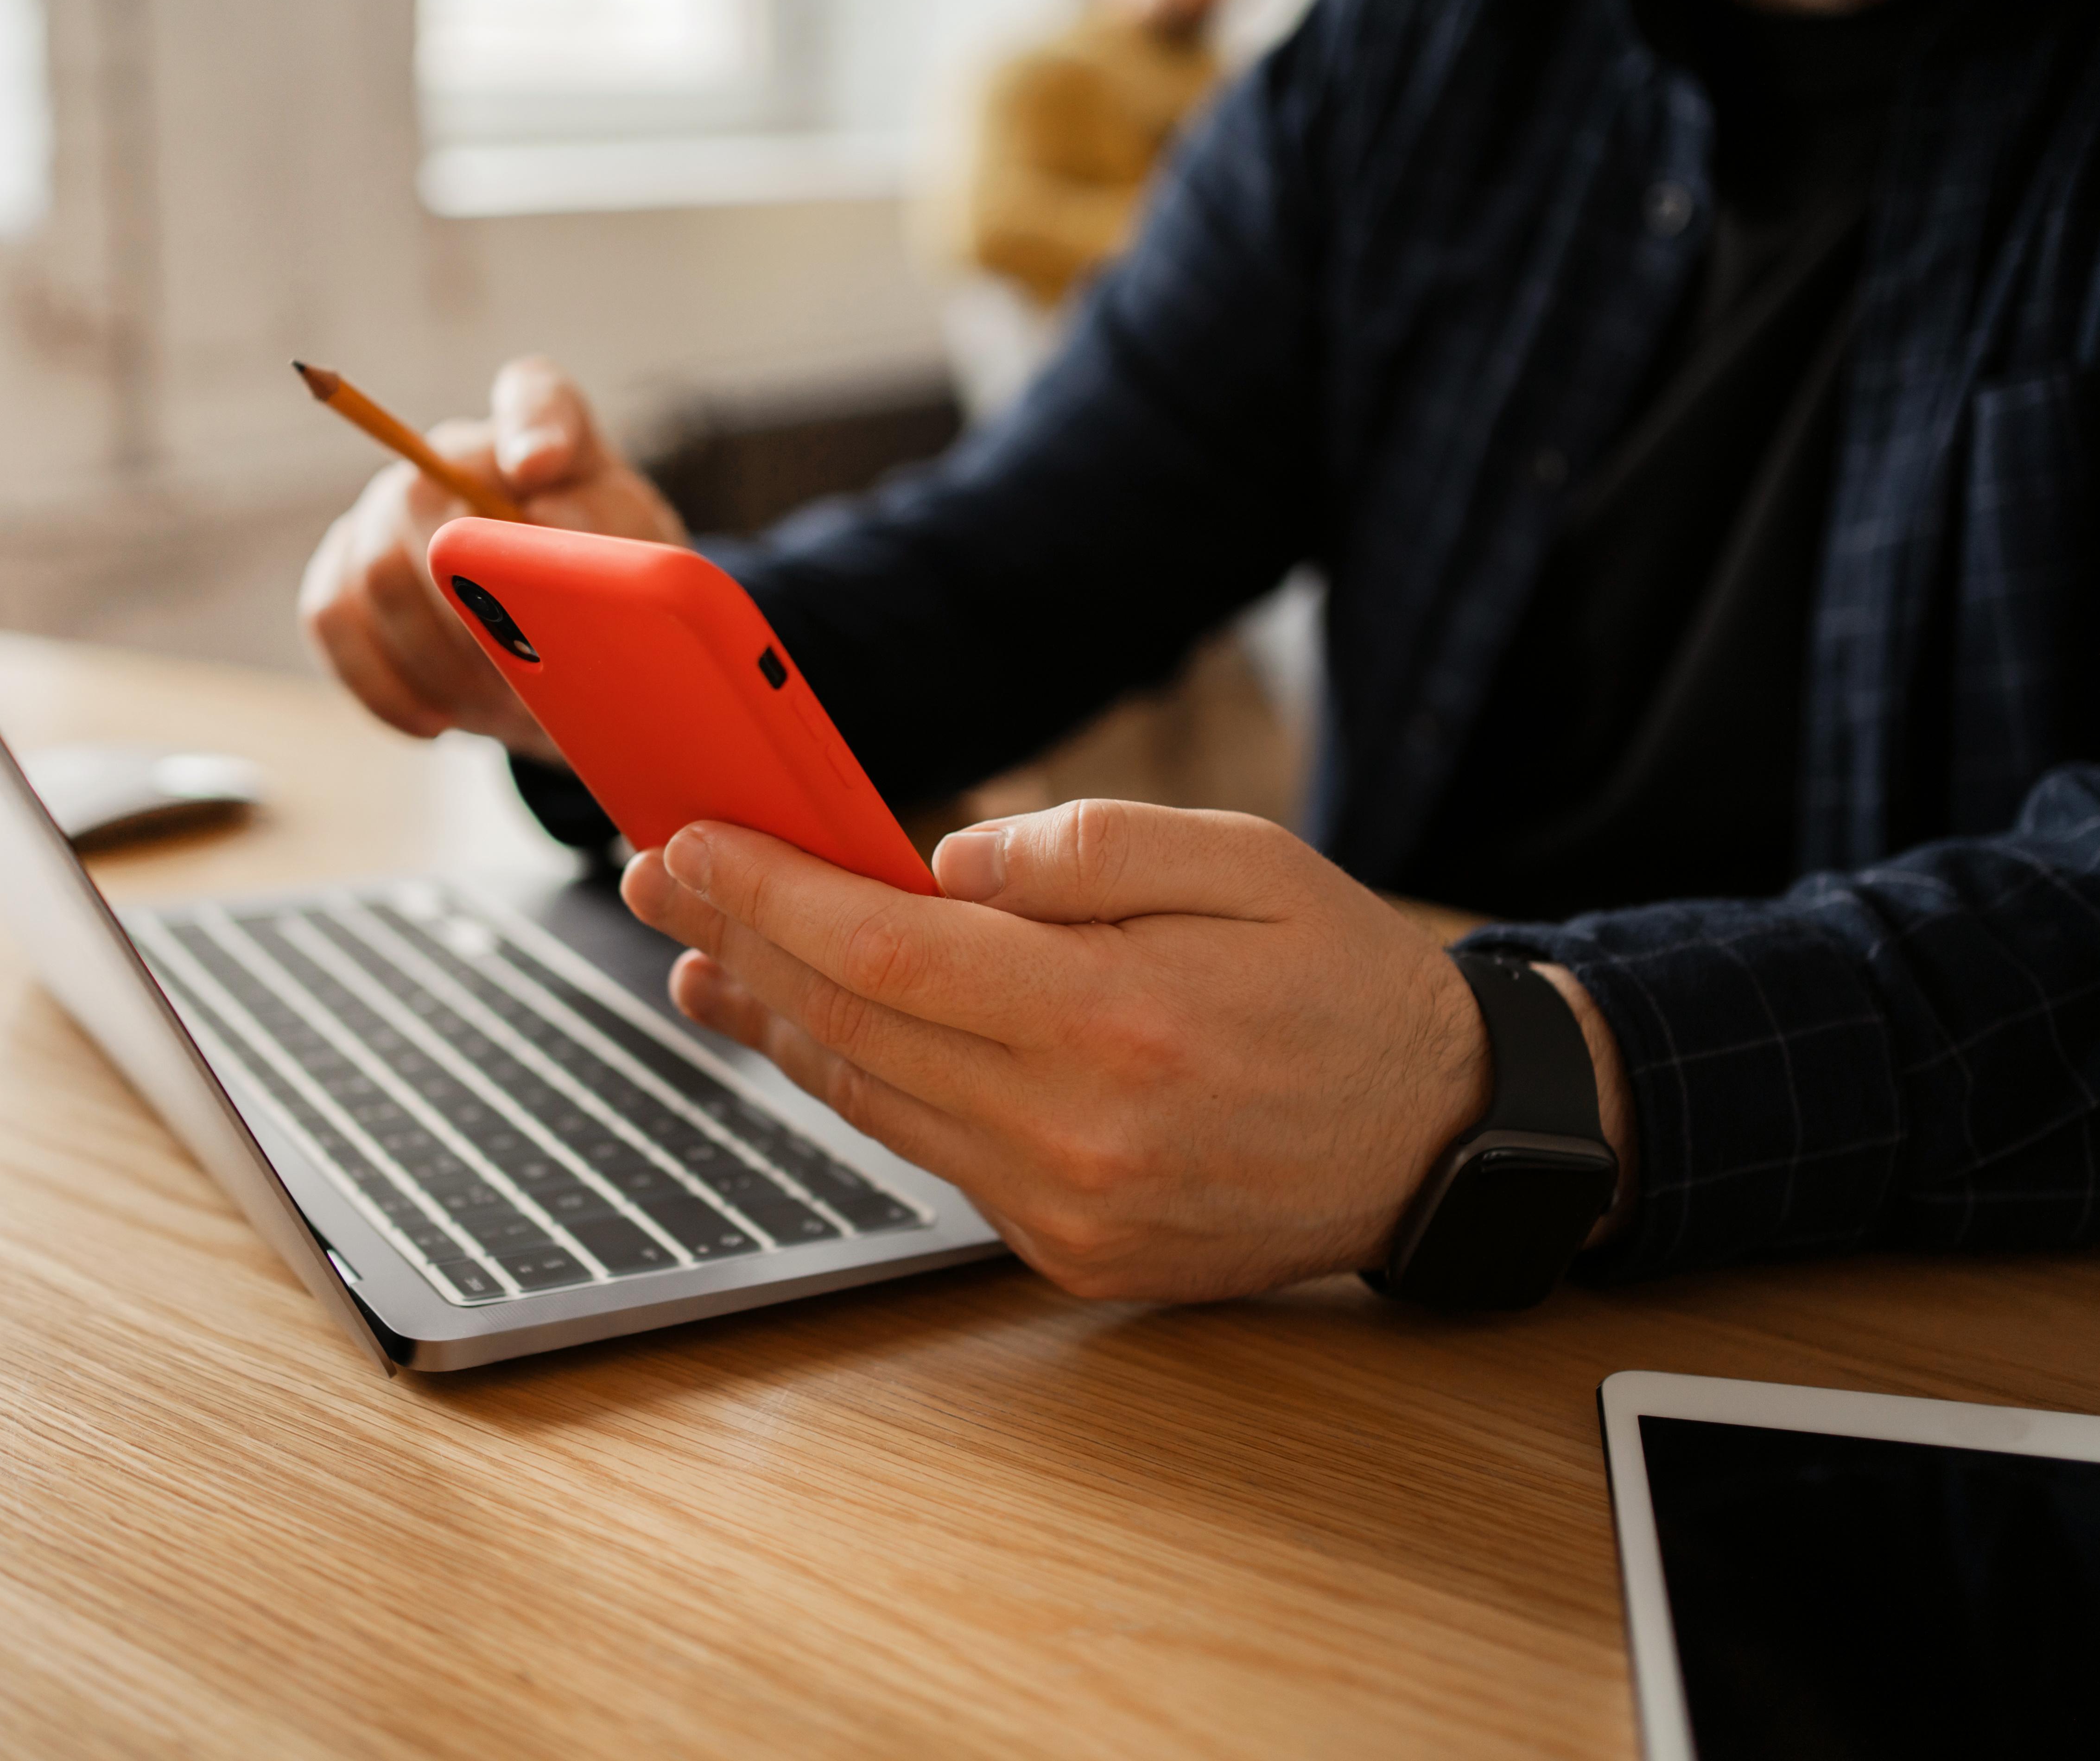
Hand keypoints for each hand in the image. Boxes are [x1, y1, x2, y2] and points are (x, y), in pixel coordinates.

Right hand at [299, 356, 686, 759]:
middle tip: (528, 680)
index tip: (539, 468)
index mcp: (545, 434)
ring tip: (500, 708)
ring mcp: (384, 511)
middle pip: (429, 515)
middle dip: (476, 614)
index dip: (536, 427)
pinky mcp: (343, 573)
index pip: (538, 398)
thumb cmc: (609, 600)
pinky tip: (438, 723)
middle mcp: (452, 456)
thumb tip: (551, 530)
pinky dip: (385, 685)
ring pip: (377, 578)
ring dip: (440, 662)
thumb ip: (613, 541)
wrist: (563, 651)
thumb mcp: (641, 571)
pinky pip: (332, 619)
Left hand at [622, 800, 1635, 1301]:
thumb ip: (1088, 849)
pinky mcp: (1072, 1253)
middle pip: (856, 1028)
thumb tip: (944, 857)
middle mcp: (1077, 1130)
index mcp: (1116, 1019)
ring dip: (780, 1027)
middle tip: (663, 885)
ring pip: (877, 1103)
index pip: (887, 950)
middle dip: (744, 946)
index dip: (771, 895)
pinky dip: (864, 1089)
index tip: (691, 847)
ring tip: (709, 960)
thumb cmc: (1342, 980)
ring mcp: (1069, 1208)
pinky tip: (820, 1037)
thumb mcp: (1247, 861)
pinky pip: (935, 1155)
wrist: (1436, 1137)